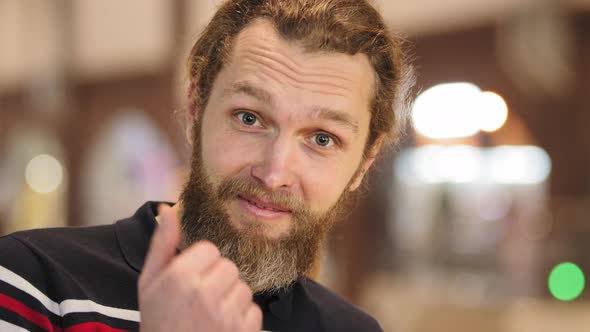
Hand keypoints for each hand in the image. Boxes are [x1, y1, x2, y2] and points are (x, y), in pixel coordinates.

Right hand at [138, 204, 261, 331]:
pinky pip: (253, 310)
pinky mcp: (241, 331)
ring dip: (230, 300)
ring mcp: (225, 314)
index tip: (190, 282)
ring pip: (242, 288)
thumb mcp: (149, 283)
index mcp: (179, 277)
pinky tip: (222, 328)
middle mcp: (203, 292)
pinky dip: (241, 319)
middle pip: (228, 267)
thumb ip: (162, 244)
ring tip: (210, 316)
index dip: (201, 266)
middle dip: (217, 281)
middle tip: (200, 301)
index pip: (210, 250)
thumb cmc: (158, 321)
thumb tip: (168, 208)